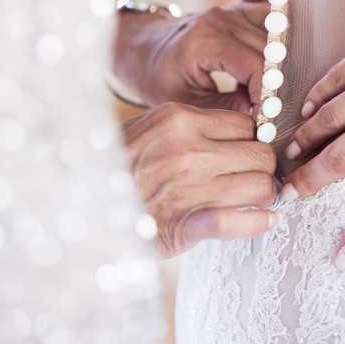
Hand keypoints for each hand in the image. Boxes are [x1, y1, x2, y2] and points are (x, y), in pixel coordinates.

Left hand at [112, 0, 269, 113]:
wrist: (145, 49)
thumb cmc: (161, 77)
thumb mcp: (187, 103)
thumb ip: (226, 110)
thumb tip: (261, 116)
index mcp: (207, 42)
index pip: (256, 64)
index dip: (266, 92)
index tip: (265, 114)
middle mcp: (223, 19)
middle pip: (270, 48)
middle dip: (276, 79)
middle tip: (271, 104)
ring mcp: (231, 9)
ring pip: (276, 24)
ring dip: (281, 52)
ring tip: (275, 79)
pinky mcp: (237, 5)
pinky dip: (276, 8)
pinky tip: (279, 34)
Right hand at [124, 101, 277, 257]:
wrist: (79, 208)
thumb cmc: (118, 167)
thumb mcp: (150, 130)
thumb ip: (190, 127)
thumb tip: (240, 131)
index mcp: (179, 119)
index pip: (247, 124)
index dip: (255, 140)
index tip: (252, 153)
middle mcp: (188, 149)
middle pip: (261, 153)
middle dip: (265, 168)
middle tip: (258, 178)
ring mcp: (189, 186)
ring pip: (261, 185)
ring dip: (263, 195)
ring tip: (256, 199)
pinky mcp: (186, 224)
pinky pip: (240, 221)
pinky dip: (258, 223)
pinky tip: (264, 221)